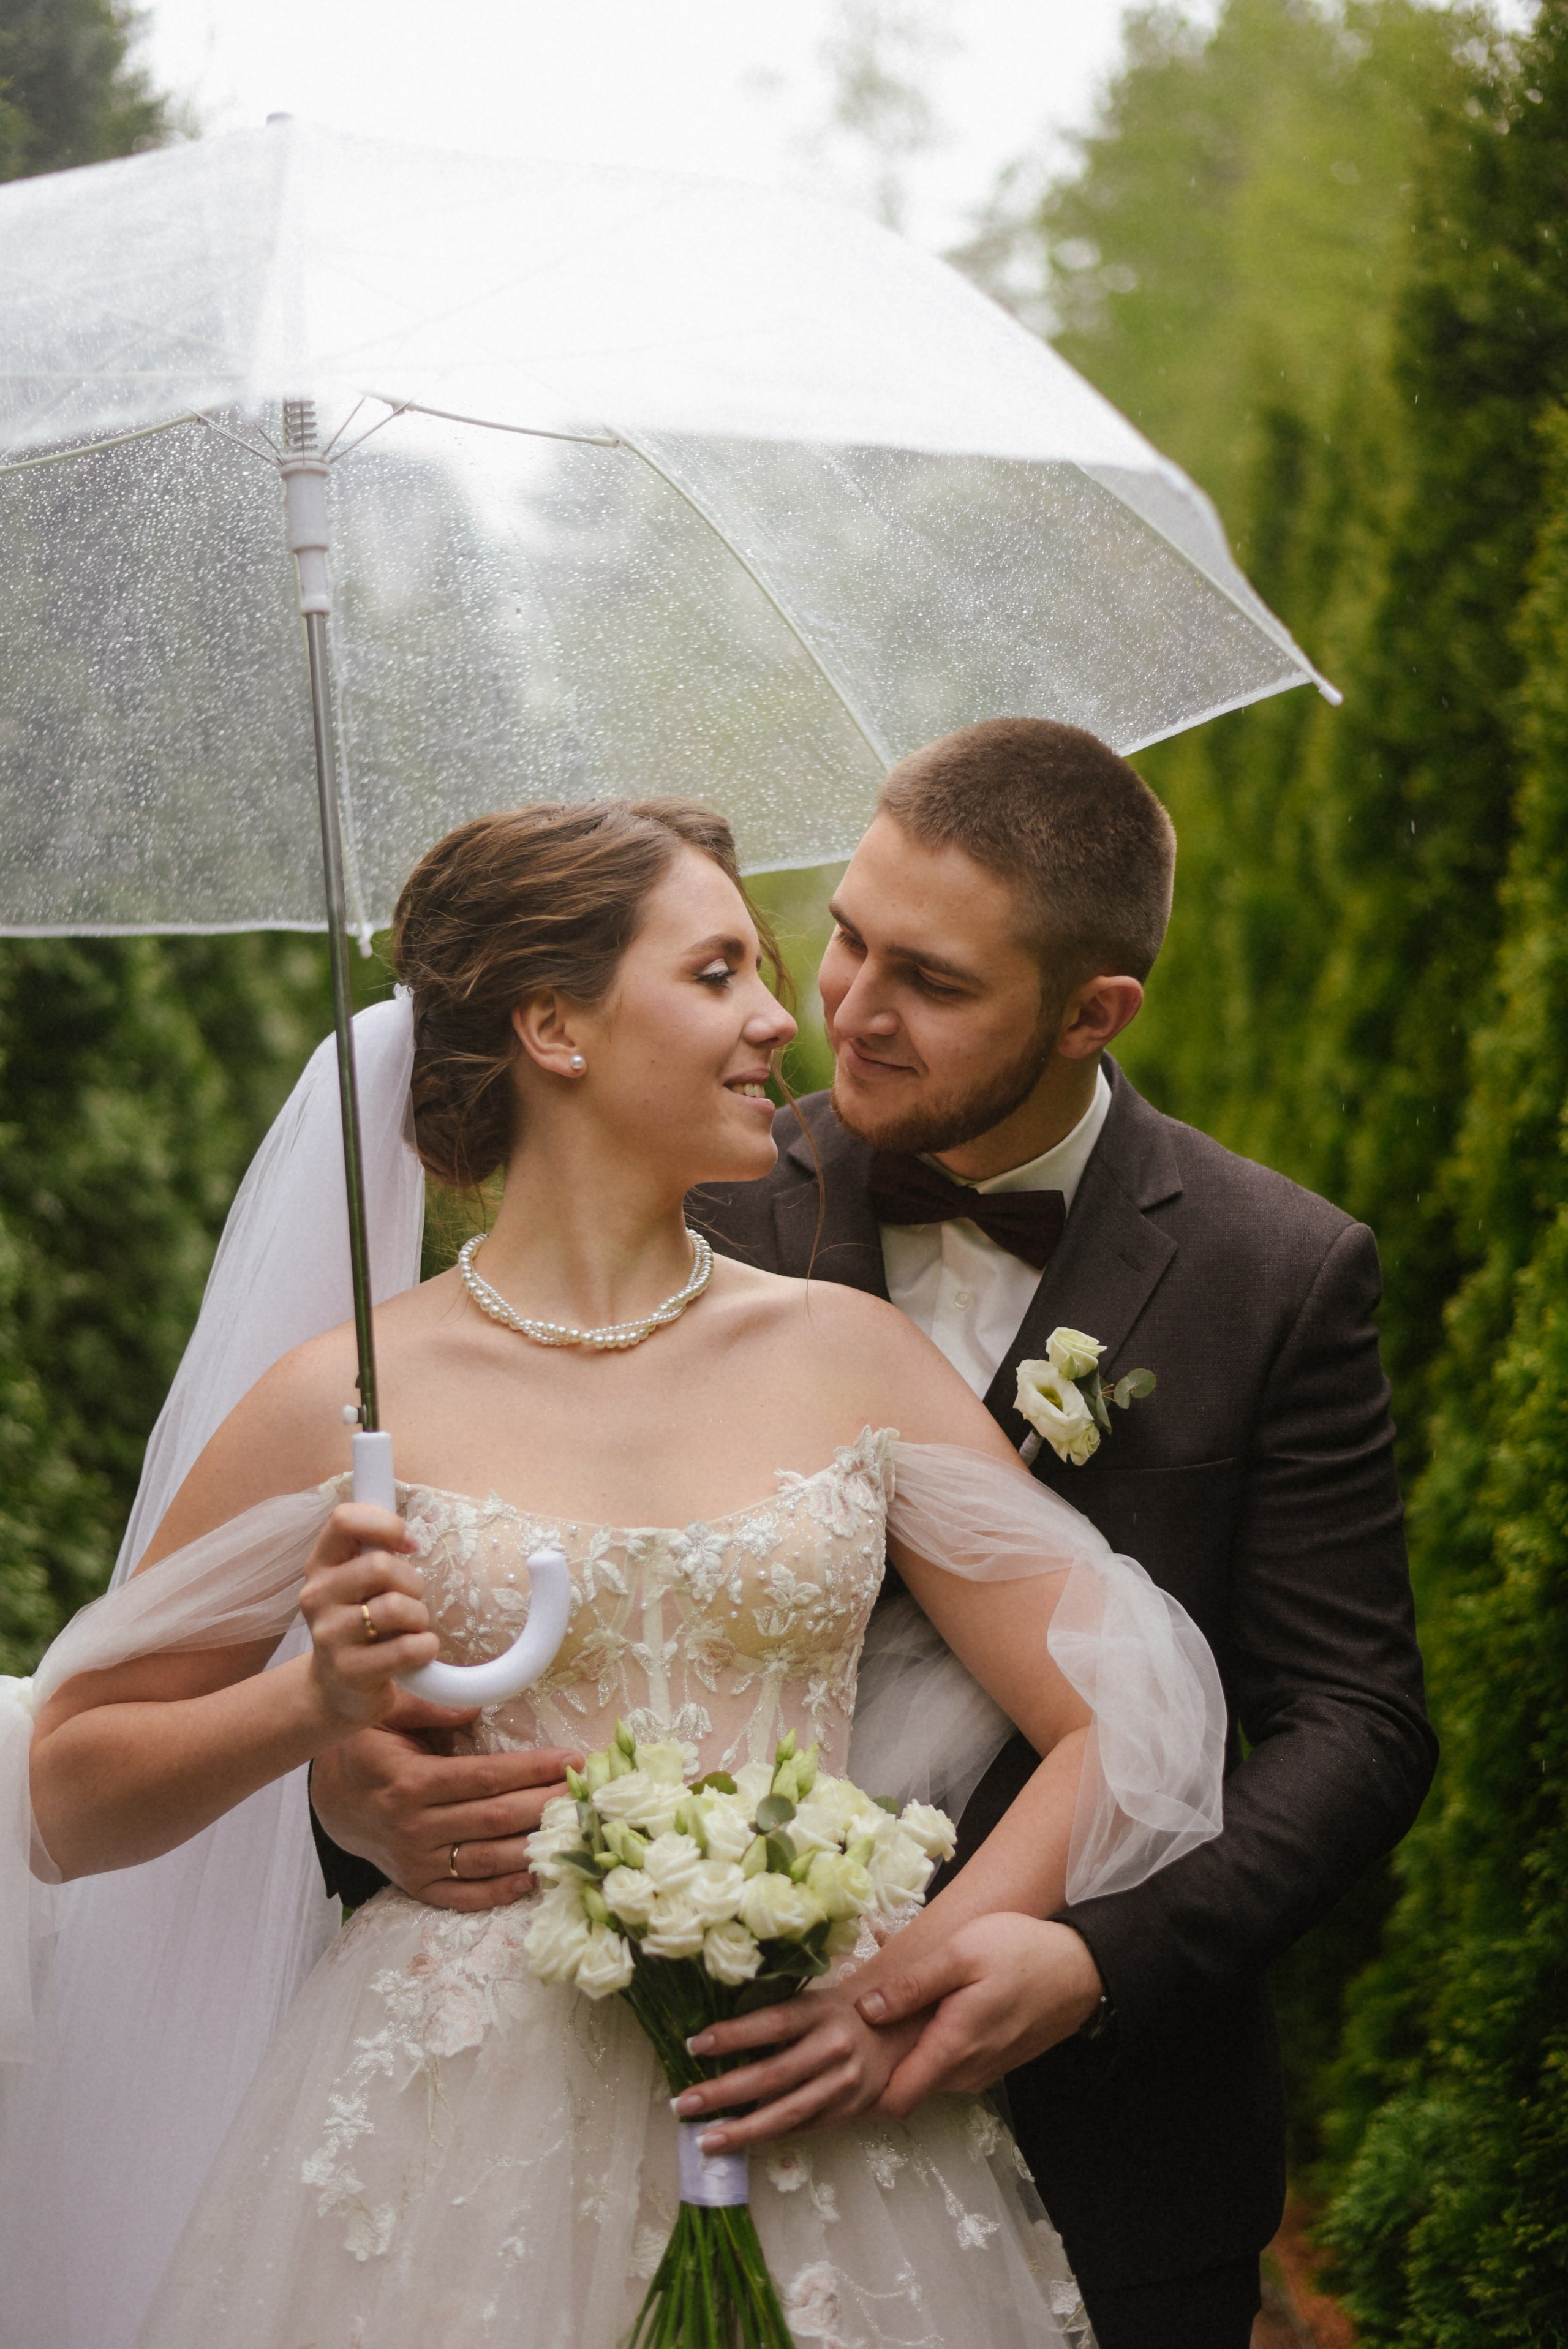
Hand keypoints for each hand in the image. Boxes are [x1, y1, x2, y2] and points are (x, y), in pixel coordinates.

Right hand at [299, 1502, 436, 1732]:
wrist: (335, 1690)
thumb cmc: (359, 1625)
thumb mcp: (357, 1583)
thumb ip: (373, 1550)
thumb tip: (406, 1532)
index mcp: (321, 1565)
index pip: (344, 1519)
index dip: (386, 1524)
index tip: (409, 1544)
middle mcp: (316, 1596)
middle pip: (380, 1565)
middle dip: (412, 1582)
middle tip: (411, 1600)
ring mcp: (329, 1635)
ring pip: (396, 1607)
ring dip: (419, 1617)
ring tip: (410, 1629)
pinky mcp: (350, 1670)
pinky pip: (407, 1648)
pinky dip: (426, 1647)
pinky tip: (417, 1653)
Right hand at [311, 1699, 582, 1911]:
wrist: (332, 1801)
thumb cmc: (366, 1748)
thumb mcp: (384, 1714)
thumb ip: (428, 1707)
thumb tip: (475, 1709)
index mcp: (409, 1781)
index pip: (483, 1777)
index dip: (532, 1769)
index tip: (572, 1758)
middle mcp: (413, 1827)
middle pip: (495, 1819)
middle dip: (547, 1804)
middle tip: (588, 1792)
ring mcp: (415, 1862)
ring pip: (486, 1859)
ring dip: (535, 1846)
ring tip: (576, 1830)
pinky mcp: (416, 1886)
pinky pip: (464, 1896)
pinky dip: (500, 1891)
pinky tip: (534, 1877)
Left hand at [671, 1991, 923, 2153]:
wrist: (893, 2032)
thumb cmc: (836, 2012)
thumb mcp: (810, 2001)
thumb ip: (774, 2018)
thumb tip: (715, 2039)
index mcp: (821, 2011)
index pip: (772, 2023)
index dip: (732, 2035)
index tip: (693, 2045)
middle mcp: (834, 2047)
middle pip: (773, 2075)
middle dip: (723, 2093)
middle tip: (683, 2103)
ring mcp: (844, 2084)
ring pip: (787, 2113)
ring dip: (742, 2130)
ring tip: (705, 2141)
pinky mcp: (848, 2111)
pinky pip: (803, 2128)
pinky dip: (769, 2136)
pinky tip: (740, 2142)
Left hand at [858, 1915, 1102, 2115]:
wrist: (1081, 1969)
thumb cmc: (1020, 1953)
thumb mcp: (961, 1953)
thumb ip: (912, 1985)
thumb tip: (865, 2010)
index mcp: (952, 2050)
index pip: (893, 2102)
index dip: (858, 2091)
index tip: (836, 2063)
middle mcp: (965, 2073)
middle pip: (906, 2089)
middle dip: (877, 2068)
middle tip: (851, 2029)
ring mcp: (982, 2070)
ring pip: (929, 2077)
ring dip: (906, 2054)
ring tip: (884, 2013)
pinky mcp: (994, 2061)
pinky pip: (951, 2066)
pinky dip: (932, 2048)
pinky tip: (926, 2011)